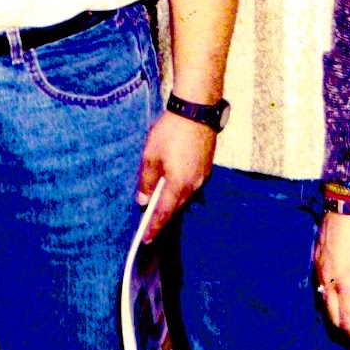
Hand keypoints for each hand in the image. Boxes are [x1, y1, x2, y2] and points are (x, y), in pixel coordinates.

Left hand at [135, 112, 216, 242]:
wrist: (197, 111)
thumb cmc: (170, 132)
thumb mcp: (150, 156)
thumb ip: (146, 180)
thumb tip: (143, 200)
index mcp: (178, 185)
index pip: (164, 213)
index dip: (154, 227)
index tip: (146, 238)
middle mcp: (194, 185)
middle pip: (176, 206)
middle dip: (163, 216)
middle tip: (150, 225)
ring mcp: (202, 176)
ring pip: (184, 195)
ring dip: (171, 201)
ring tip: (158, 206)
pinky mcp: (206, 166)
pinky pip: (190, 184)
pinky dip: (179, 189)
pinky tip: (171, 185)